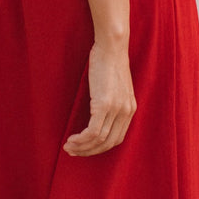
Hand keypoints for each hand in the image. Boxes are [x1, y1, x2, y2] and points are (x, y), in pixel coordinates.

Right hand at [63, 41, 135, 156]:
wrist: (112, 46)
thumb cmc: (109, 61)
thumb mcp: (115, 85)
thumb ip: (111, 100)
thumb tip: (97, 112)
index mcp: (130, 108)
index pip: (117, 138)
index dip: (100, 147)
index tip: (85, 148)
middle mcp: (126, 111)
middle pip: (109, 143)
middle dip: (90, 151)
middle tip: (73, 151)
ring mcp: (116, 109)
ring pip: (99, 140)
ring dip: (82, 147)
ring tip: (69, 147)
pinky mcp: (105, 104)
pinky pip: (93, 131)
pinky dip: (81, 139)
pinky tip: (71, 139)